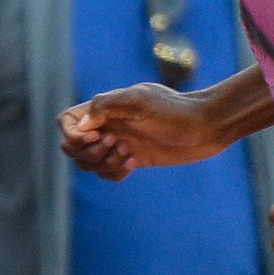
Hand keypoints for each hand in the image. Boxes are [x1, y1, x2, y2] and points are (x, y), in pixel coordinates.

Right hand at [59, 82, 225, 178]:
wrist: (206, 126)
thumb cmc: (176, 110)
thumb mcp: (139, 100)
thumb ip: (105, 106)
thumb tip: (80, 126)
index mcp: (105, 108)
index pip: (67, 121)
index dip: (72, 134)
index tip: (95, 136)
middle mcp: (108, 125)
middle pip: (72, 147)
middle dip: (88, 153)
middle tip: (116, 144)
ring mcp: (119, 143)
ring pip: (89, 164)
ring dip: (104, 164)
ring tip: (129, 153)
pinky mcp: (133, 159)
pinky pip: (108, 174)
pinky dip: (115, 173)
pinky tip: (135, 163)